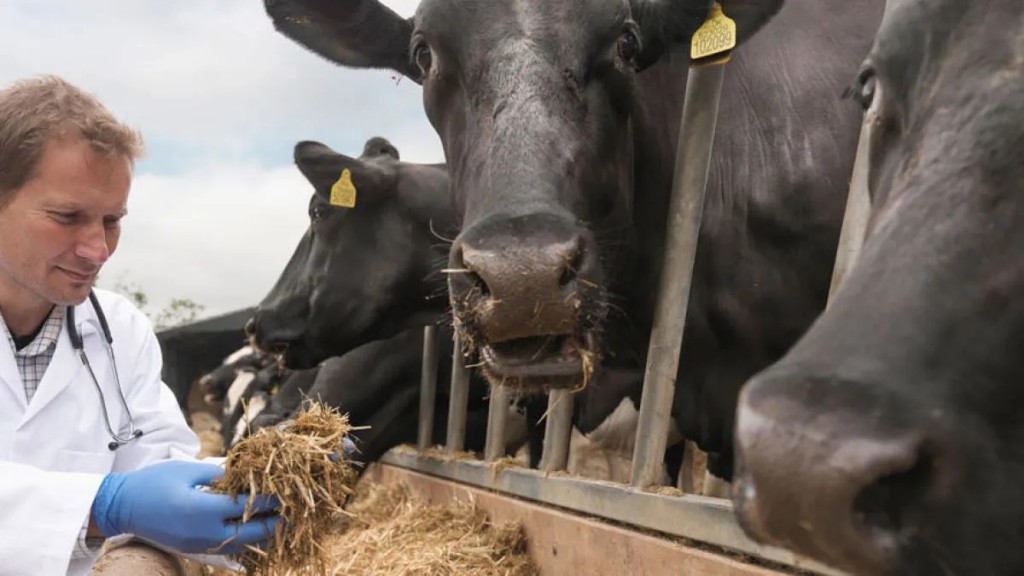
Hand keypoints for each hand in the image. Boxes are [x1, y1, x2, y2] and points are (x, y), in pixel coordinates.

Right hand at [91, 460, 281, 554]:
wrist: (120, 506)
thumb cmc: (153, 482)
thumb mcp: (188, 470)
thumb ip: (219, 474)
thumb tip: (245, 475)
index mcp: (202, 510)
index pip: (246, 506)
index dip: (269, 499)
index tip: (288, 491)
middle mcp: (203, 533)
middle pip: (249, 534)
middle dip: (273, 524)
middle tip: (292, 512)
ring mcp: (198, 545)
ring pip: (239, 546)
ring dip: (260, 536)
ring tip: (278, 523)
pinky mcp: (192, 549)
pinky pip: (225, 549)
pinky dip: (242, 543)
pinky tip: (253, 533)